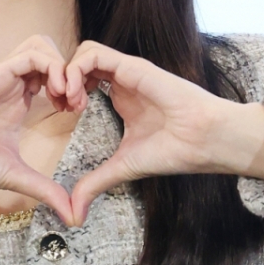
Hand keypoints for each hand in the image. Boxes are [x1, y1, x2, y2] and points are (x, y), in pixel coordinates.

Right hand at [0, 35, 74, 223]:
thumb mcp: (16, 177)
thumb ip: (45, 190)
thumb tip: (72, 216)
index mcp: (16, 102)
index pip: (52, 77)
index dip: (71, 90)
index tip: (76, 114)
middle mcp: (11, 85)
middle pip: (49, 54)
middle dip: (71, 73)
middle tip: (75, 103)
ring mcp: (3, 77)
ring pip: (41, 46)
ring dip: (62, 67)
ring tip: (66, 97)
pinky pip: (31, 55)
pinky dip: (52, 68)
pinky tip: (55, 95)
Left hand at [63, 40, 263, 225]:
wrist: (204, 140)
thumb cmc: (173, 150)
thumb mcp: (123, 167)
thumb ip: (96, 183)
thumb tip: (74, 213)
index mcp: (120, 96)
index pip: (83, 78)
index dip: (65, 92)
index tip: (61, 115)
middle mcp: (122, 79)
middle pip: (79, 61)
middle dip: (60, 80)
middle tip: (60, 108)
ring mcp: (126, 70)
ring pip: (83, 51)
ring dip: (66, 74)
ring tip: (70, 103)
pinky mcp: (132, 66)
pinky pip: (94, 53)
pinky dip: (76, 70)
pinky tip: (79, 98)